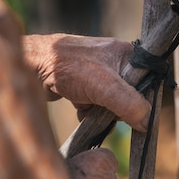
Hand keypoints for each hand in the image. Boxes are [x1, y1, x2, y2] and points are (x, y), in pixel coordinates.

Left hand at [22, 33, 150, 131]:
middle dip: (117, 109)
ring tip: (88, 107)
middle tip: (104, 108)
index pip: (147, 83)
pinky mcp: (83, 84)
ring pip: (111, 102)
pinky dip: (89, 111)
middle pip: (129, 96)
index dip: (141, 102)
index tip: (131, 115)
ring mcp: (98, 73)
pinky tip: (79, 109)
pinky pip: (96, 104)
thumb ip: (130, 104)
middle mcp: (115, 61)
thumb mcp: (106, 87)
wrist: (31, 66)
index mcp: (127, 54)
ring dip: (101, 111)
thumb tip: (147, 123)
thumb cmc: (68, 67)